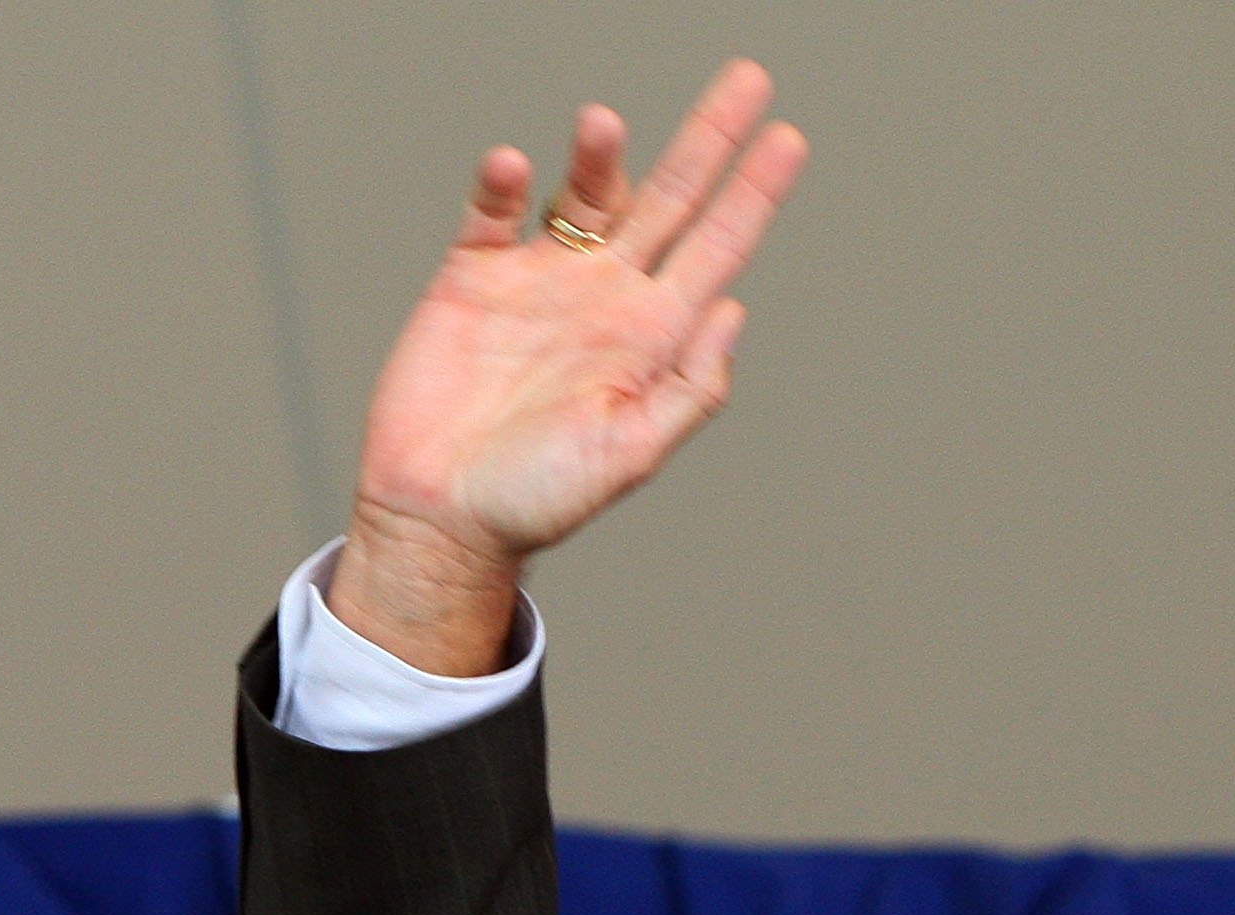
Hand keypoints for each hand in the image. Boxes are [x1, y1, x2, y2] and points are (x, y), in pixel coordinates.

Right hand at [328, 60, 808, 672]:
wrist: (445, 517)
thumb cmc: (541, 499)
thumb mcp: (632, 453)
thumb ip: (689, 387)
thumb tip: (734, 310)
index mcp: (654, 335)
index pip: (717, 248)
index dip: (753, 193)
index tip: (789, 137)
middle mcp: (606, 296)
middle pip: (668, 199)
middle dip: (708, 140)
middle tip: (749, 78)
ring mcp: (541, 280)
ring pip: (584, 194)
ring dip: (600, 157)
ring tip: (605, 122)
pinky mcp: (473, 278)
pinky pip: (493, 215)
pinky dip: (502, 186)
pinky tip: (512, 165)